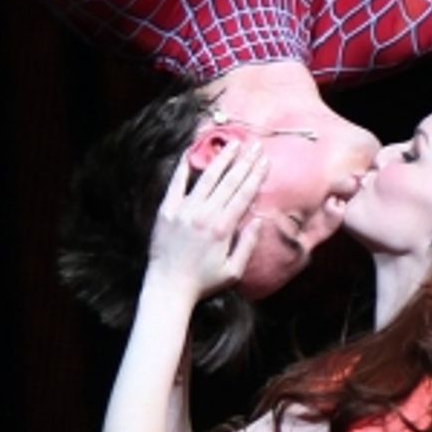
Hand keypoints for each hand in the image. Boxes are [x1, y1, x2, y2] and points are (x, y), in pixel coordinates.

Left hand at [146, 143, 267, 304]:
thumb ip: (248, 244)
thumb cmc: (203, 283)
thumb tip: (259, 219)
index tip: (265, 160)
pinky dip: (184, 167)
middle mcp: (205, 215)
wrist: (167, 288)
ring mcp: (184, 210)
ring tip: (233, 143)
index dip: (256, 175)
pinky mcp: (167, 210)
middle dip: (245, 161)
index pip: (244, 194)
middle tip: (256, 145)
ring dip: (222, 159)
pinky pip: (176, 183)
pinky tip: (192, 152)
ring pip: (207, 178)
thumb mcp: (233, 271)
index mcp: (223, 228)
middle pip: (229, 181)